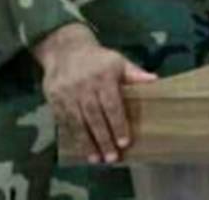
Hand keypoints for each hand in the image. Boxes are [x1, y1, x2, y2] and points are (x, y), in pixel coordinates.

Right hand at [32, 23, 157, 163]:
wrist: (65, 48)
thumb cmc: (98, 59)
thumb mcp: (118, 62)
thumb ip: (135, 74)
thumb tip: (156, 81)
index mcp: (103, 76)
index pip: (112, 104)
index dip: (118, 124)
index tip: (124, 142)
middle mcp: (84, 85)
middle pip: (94, 116)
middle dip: (103, 138)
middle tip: (112, 158)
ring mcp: (67, 92)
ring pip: (77, 121)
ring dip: (86, 142)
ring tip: (96, 159)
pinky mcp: (53, 98)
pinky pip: (63, 120)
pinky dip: (72, 136)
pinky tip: (80, 148)